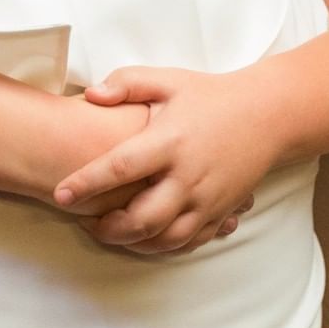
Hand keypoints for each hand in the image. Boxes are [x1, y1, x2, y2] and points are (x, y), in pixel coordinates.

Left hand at [54, 65, 270, 254]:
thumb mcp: (168, 80)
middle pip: (142, 218)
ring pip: (165, 239)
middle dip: (108, 229)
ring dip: (134, 244)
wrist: (269, 114)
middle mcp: (188, 175)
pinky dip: (164, 247)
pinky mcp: (221, 211)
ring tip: (112, 233)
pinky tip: (146, 239)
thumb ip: (126, 83)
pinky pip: (190, 242)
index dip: (86, 183)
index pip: (119, 168)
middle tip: (86, 222)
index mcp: (169, 141)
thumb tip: (90, 95)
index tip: (60, 193)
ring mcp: (207, 199)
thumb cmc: (211, 95)